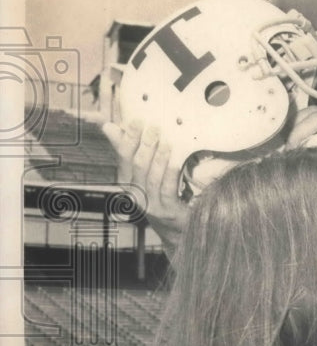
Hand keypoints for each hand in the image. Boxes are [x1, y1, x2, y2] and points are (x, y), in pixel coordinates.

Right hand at [98, 70, 187, 249]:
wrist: (177, 230)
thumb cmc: (162, 195)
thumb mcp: (146, 172)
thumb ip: (132, 150)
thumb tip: (110, 125)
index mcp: (127, 179)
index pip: (121, 151)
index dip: (123, 133)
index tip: (129, 116)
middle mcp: (134, 191)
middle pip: (133, 162)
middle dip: (139, 141)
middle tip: (147, 123)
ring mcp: (148, 202)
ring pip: (148, 174)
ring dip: (155, 154)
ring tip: (162, 138)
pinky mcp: (165, 210)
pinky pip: (166, 187)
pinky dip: (170, 170)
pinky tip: (175, 157)